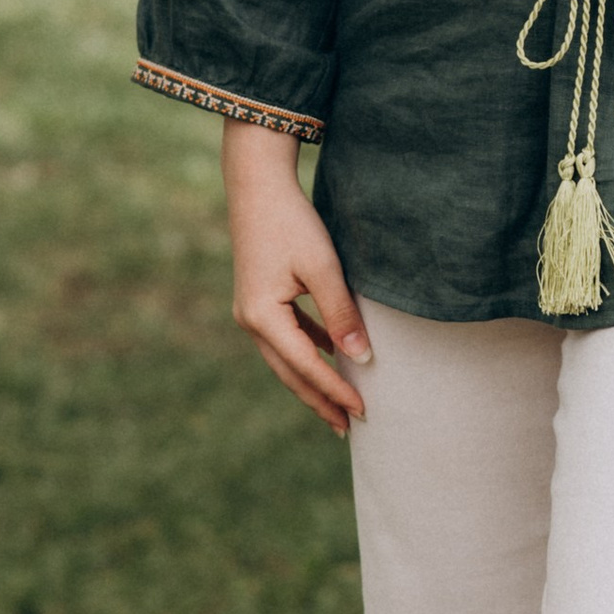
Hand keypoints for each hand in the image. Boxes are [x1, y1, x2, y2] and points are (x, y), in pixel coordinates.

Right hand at [223, 122, 371, 435]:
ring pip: (285, 360)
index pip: (306, 367)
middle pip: (289, 374)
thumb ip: (341, 316)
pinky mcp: (257, 300)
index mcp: (262, 317)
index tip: (363, 410)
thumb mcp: (323, 269)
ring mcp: (250, 312)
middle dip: (320, 401)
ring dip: (312, 382)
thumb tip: (362, 358)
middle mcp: (250, 321)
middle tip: (348, 427)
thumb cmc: (292, 223)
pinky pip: (285, 339)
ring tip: (340, 405)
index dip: (335, 390)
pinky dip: (307, 354)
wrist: (258, 186)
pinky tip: (331, 357)